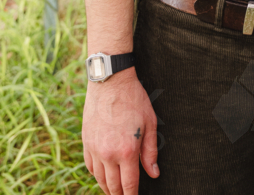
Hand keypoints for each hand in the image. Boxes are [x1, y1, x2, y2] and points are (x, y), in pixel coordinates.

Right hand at [82, 68, 158, 194]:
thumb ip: (151, 151)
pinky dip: (96, 175)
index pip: (129, 184)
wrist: (110, 82)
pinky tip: (102, 176)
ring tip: (114, 192)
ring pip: (100, 179)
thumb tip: (154, 173)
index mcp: (127, 151)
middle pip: (113, 185)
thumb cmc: (134, 99)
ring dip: (107, 188)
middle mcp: (108, 154)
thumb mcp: (150, 122)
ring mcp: (95, 149)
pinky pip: (90, 166)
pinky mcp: (86, 142)